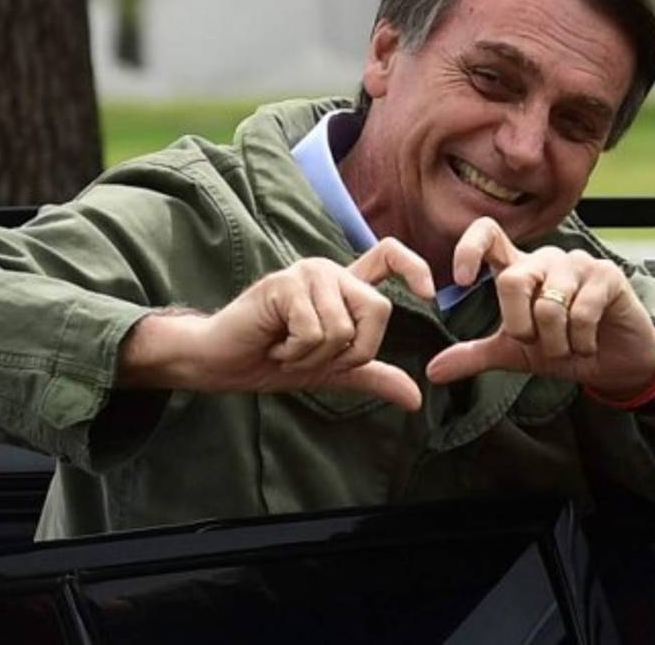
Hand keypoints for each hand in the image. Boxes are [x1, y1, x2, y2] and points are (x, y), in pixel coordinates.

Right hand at [123, 238, 434, 410]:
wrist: (224, 362)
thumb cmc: (273, 359)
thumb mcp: (333, 370)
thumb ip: (373, 375)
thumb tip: (416, 399)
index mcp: (344, 285)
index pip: (389, 255)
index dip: (415, 267)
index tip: (430, 294)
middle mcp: (330, 271)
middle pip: (378, 310)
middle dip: (351, 351)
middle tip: (312, 354)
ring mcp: (307, 274)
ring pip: (344, 329)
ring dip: (314, 356)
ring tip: (287, 349)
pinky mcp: (284, 284)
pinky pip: (315, 332)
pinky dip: (295, 352)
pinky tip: (274, 345)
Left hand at [426, 218, 654, 399]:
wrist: (614, 363)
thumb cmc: (563, 348)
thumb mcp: (514, 354)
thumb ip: (474, 356)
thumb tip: (432, 371)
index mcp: (519, 269)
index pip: (487, 234)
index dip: (468, 249)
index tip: (461, 280)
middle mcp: (545, 259)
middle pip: (513, 281)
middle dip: (521, 327)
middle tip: (537, 343)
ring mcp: (577, 264)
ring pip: (549, 305)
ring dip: (556, 342)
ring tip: (567, 346)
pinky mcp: (606, 274)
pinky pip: (581, 312)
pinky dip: (580, 341)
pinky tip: (587, 343)